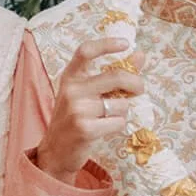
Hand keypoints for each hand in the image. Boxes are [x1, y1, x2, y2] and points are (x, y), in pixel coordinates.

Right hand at [36, 38, 145, 183]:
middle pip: (116, 77)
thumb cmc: (74, 119)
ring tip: (108, 117)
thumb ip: (111, 73)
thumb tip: (140, 55)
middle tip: (139, 89)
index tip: (126, 44)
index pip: (86, 51)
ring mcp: (77, 110)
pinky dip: (118, 126)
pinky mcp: (85, 129)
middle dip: (136, 83)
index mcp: (70, 77)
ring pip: (121, 104)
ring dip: (123, 111)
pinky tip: (105, 129)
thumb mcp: (86, 93)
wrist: (55, 152)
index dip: (107, 44)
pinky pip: (119, 122)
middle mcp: (72, 90)